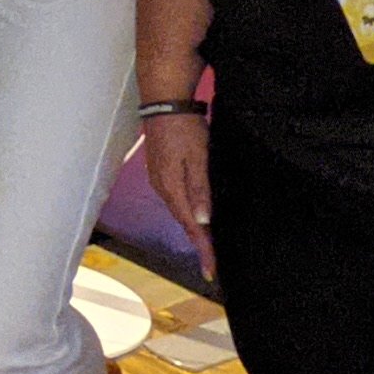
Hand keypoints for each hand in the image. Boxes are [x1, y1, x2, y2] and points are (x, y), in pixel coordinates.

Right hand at [137, 105, 213, 276]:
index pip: (190, 226)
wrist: (164, 103)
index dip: (202, 250)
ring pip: (180, 211)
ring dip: (193, 229)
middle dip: (199, 244)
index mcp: (171, 188)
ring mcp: (160, 179)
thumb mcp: (198, 157)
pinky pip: (176, 198)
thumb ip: (200, 189)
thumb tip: (202, 220)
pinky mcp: (162, 171)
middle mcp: (162, 188)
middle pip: (183, 223)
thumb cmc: (184, 128)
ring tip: (207, 246)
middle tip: (212, 264)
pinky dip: (187, 212)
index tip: (211, 271)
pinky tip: (196, 215)